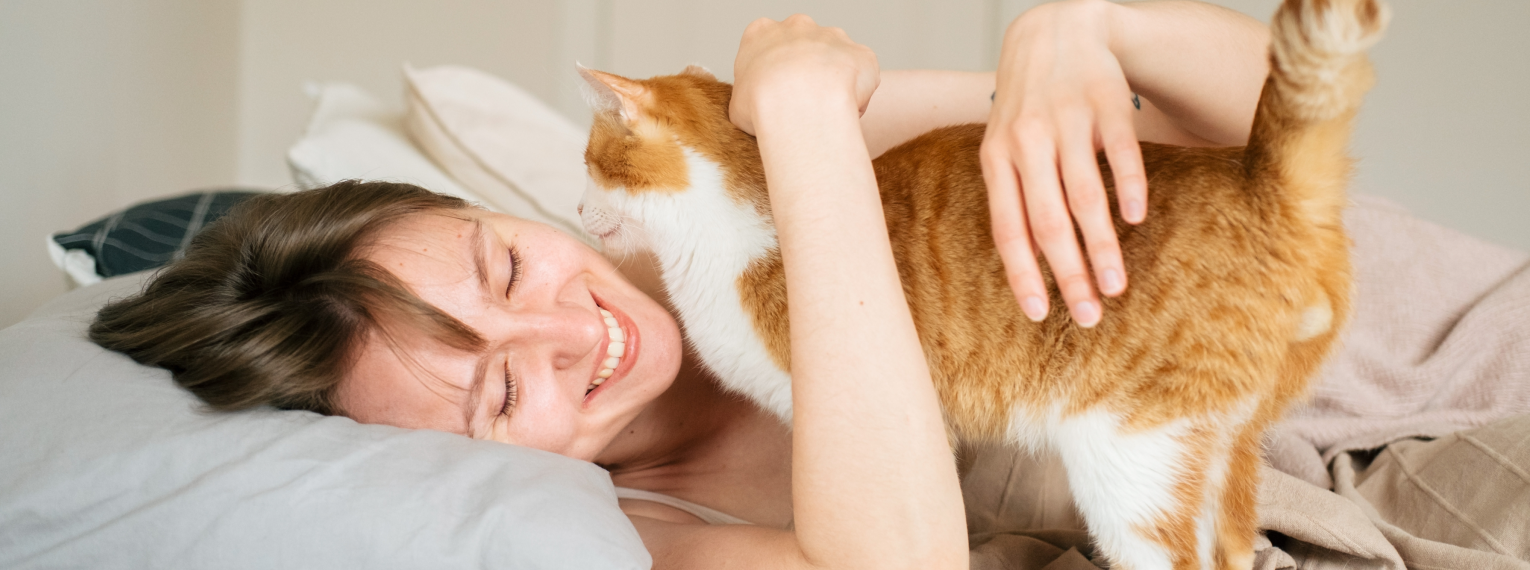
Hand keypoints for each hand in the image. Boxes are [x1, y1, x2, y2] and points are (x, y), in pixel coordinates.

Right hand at [730, 14, 878, 135]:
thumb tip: (758, 111)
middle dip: (806, 71)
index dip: (773, 74)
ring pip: (836, 59)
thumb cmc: (763, 105)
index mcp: (762, 32)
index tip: (775, 95)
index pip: (767, 46)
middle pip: (804, 46)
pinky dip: (858, 93)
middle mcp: (798, 26)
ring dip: (834, 82)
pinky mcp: (861, 53)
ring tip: (825, 112)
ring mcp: (832, 35)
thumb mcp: (737, 104)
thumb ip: (750, 97)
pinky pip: (862, 75)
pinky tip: (845, 112)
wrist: (799, 105)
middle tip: (802, 103)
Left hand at [981, 0, 1146, 327]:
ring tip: (1116, 287)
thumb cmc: (1028, 106)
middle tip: (1089, 317)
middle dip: (1070, 275)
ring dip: (1102, 247)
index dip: (1022, 274)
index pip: (1008, 229)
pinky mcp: (1106, 102)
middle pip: (1048, 223)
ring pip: (1084, 196)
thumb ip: (1015, 198)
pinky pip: (1119, 153)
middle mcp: (1027, 142)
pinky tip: (1136, 218)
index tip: (1039, 315)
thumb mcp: (1005, 147)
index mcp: (996, 160)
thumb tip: (1029, 268)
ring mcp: (1067, 122)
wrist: (1056, 31)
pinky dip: (1128, 187)